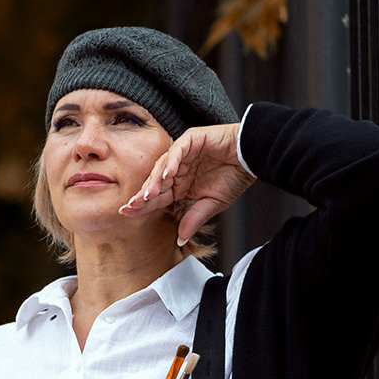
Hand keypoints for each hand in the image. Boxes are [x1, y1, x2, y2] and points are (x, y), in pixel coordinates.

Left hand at [121, 122, 252, 245]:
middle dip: (142, 195)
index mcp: (180, 185)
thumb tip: (180, 239)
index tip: (126, 214)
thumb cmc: (234, 178)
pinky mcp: (192, 139)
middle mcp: (177, 169)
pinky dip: (172, 162)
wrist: (252, 158)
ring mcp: (183, 153)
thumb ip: (194, 219)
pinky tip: (167, 175)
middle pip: (155, 182)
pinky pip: (178, 150)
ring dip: (155, 181)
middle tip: (129, 206)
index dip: (143, 205)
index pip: (157, 196)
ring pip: (162, 166)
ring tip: (148, 194)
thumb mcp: (212, 204)